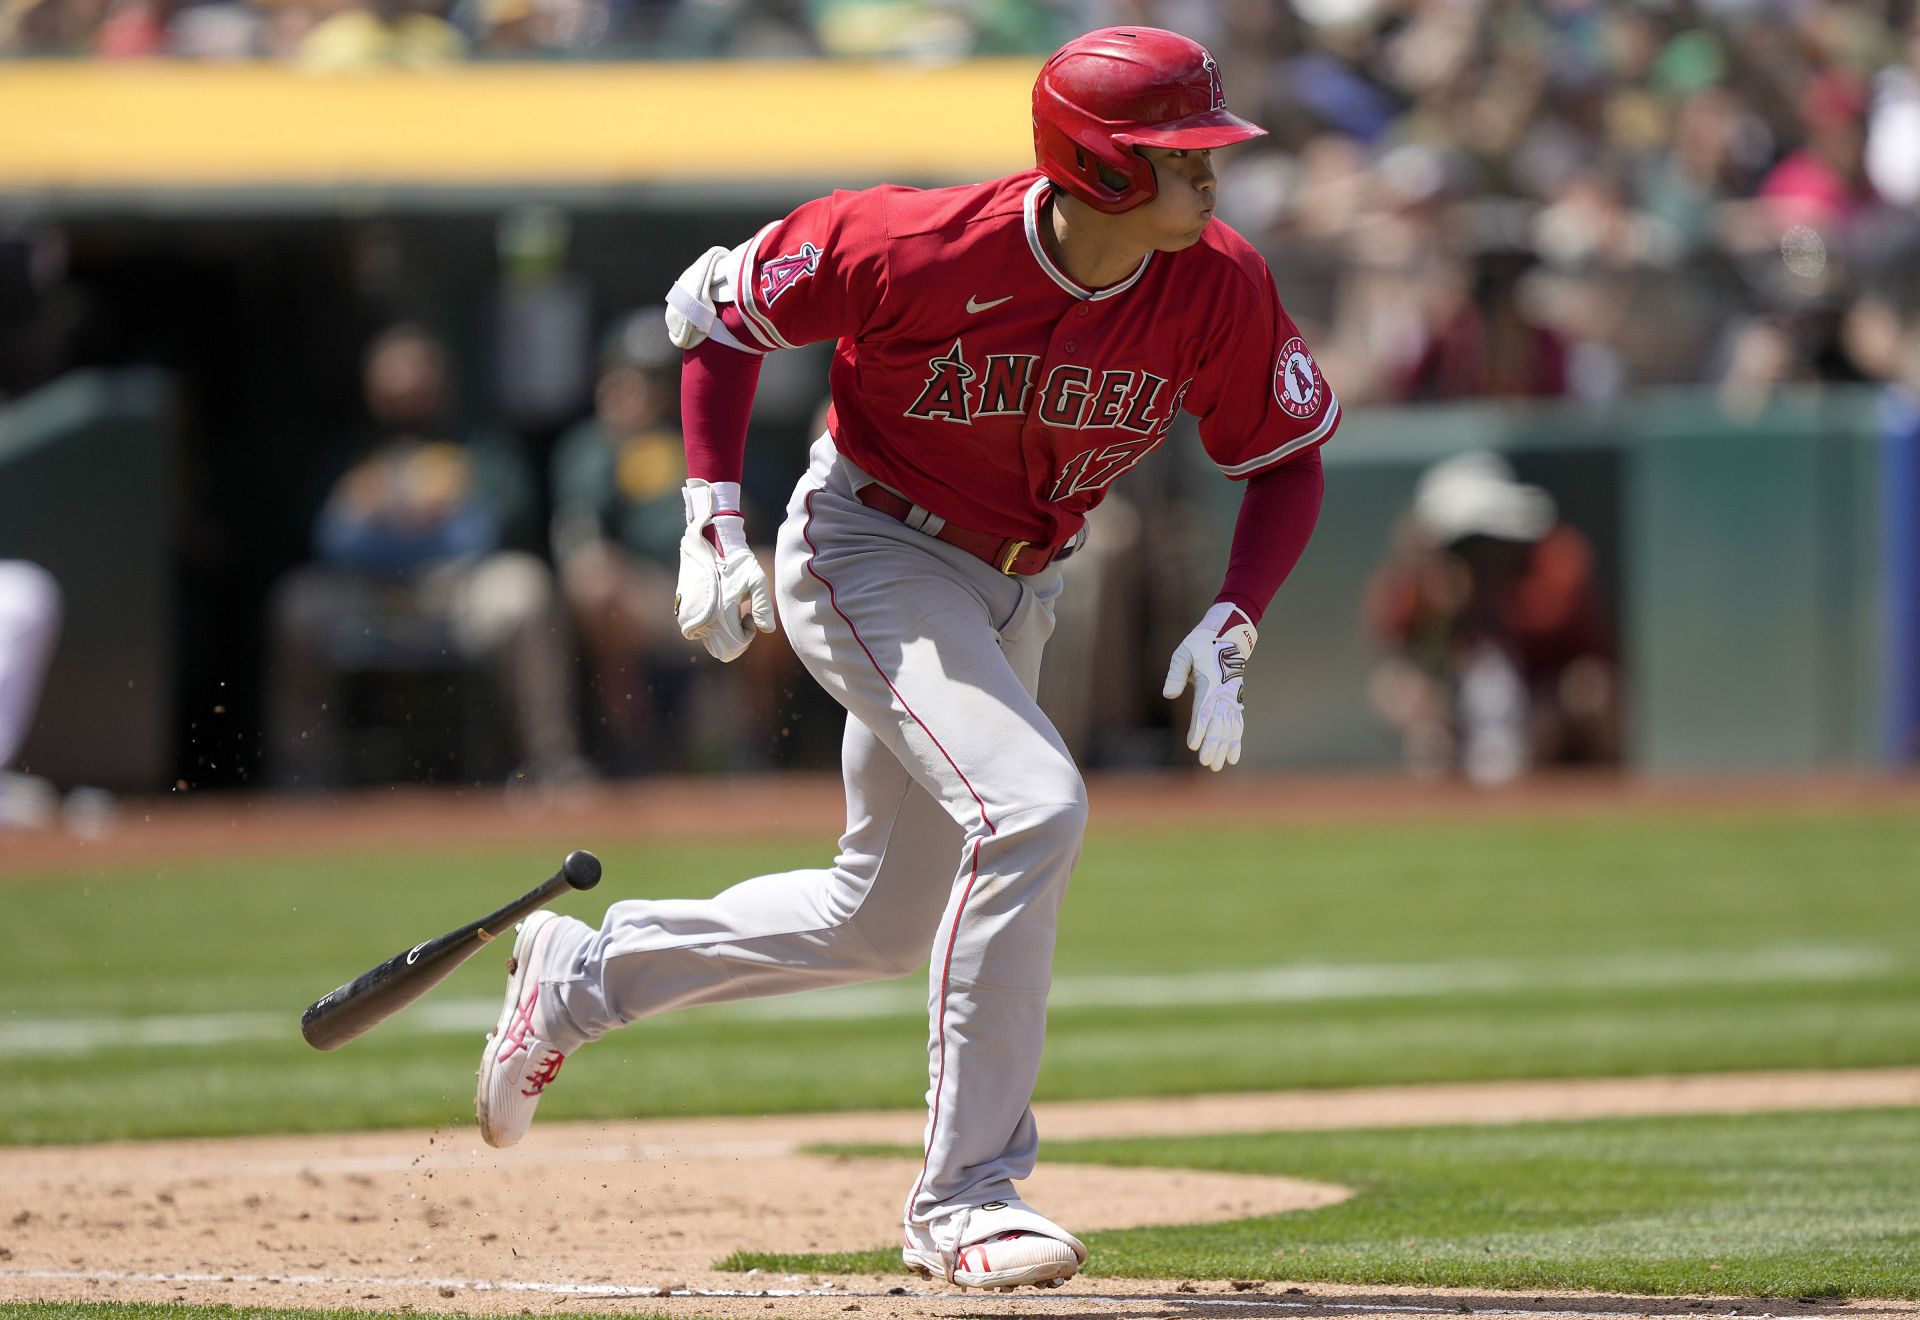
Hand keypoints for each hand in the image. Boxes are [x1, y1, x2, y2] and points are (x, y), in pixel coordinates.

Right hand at [675, 479, 774, 661]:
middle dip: (735, 640)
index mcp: (723, 611)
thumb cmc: (738, 561)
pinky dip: (709, 627)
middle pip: (721, 651)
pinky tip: (717, 607)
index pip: (735, 644)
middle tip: (741, 618)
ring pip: (709, 643)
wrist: (712, 543)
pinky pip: (697, 632)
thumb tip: (767, 630)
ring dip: (721, 634)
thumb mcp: (757, 580)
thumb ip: (763, 606)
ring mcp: (690, 616)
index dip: (747, 636)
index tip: (749, 617)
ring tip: (729, 610)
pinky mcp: (682, 611)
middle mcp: (704, 617)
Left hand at [1161, 601, 1256, 771]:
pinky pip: (1237, 724)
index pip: (1203, 711)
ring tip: (1218, 766)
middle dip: (1213, 745)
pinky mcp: (1235, 701)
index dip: (1199, 729)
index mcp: (1210, 684)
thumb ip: (1175, 674)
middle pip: (1219, 724)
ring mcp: (1232, 698)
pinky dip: (1236, 741)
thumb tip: (1168, 695)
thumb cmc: (1201, 644)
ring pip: (1230, 728)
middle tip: (1206, 763)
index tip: (1193, 746)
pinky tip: (1233, 757)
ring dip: (1224, 748)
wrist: (1229, 635)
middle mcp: (1223, 694)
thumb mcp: (1184, 654)